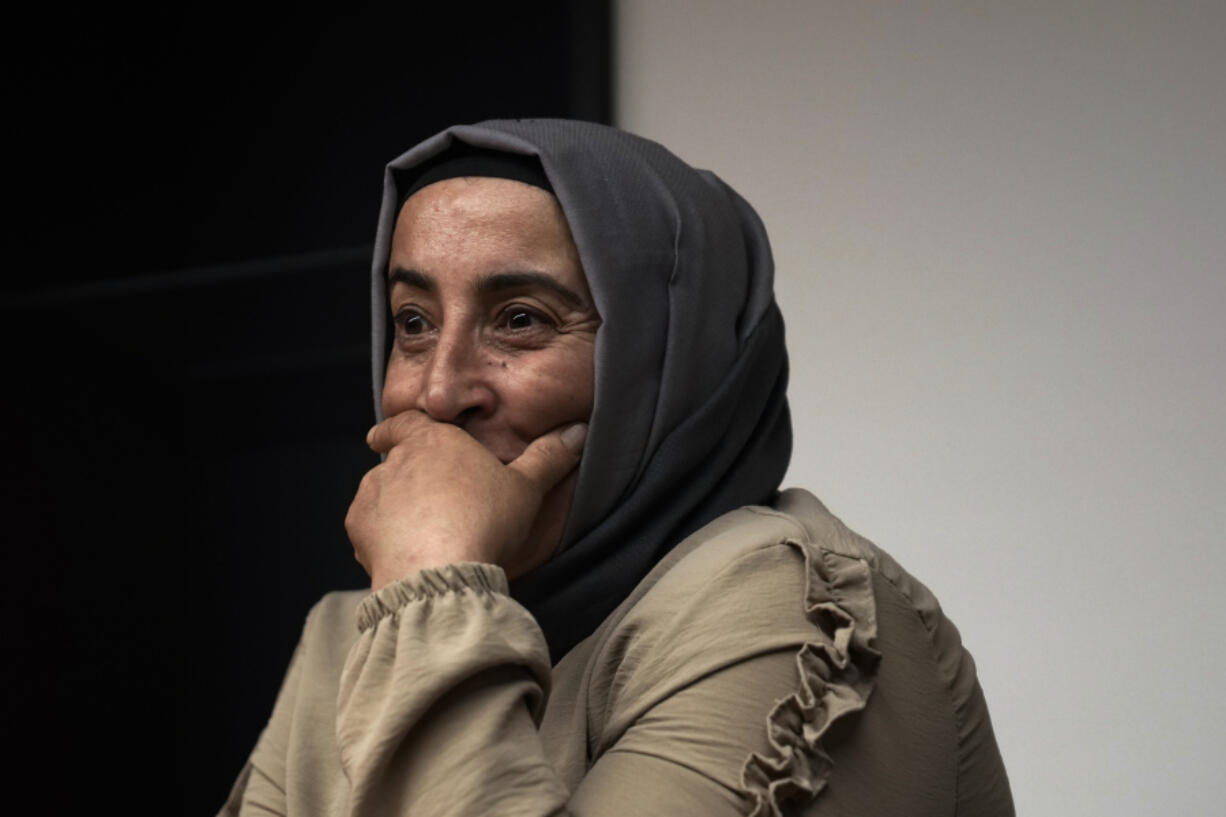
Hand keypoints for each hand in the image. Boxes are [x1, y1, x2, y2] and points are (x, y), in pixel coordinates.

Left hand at [345, 410, 587, 588]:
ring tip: (422, 534)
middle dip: (406, 478)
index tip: (383, 435)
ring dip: (395, 510)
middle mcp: (394, 462)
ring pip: (380, 497)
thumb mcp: (527, 488)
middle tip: (429, 500)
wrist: (440, 572)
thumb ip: (550, 457)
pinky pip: (368, 531)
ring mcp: (373, 497)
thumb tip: (579, 431)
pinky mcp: (359, 532)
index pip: (403, 422)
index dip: (394, 429)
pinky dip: (382, 539)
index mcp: (432, 441)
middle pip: (393, 462)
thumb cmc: (485, 521)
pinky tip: (409, 556)